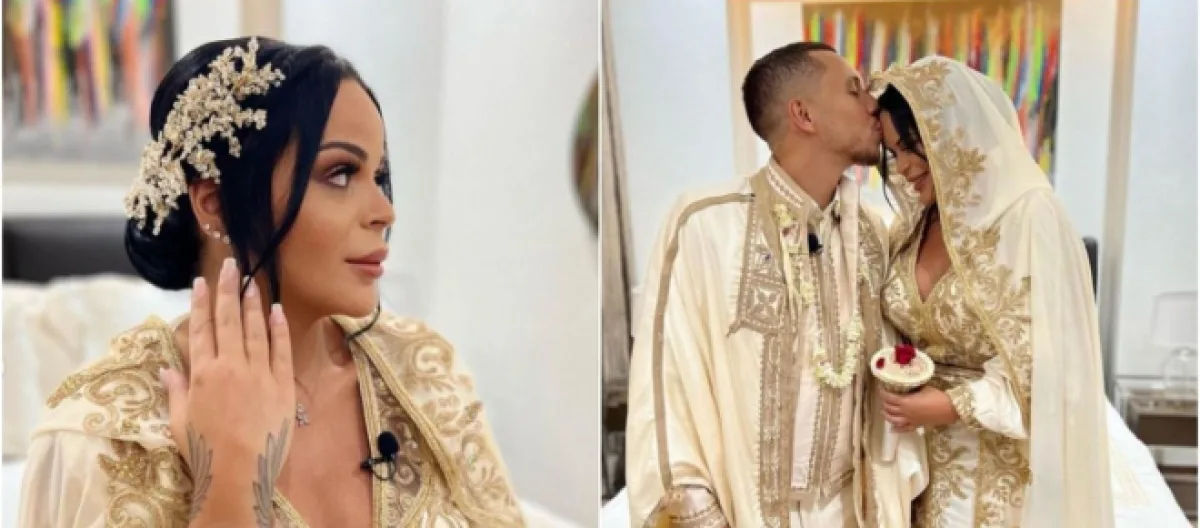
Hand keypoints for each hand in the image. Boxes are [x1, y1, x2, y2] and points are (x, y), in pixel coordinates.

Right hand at [159, 258, 295, 525]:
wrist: (239, 470)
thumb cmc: (205, 451)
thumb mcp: (179, 422)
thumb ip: (174, 392)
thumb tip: (166, 369)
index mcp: (202, 373)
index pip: (200, 329)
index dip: (200, 303)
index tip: (202, 281)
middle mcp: (230, 365)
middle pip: (228, 320)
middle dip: (228, 290)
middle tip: (231, 264)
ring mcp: (258, 373)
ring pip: (255, 329)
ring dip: (253, 303)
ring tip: (252, 281)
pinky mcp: (282, 384)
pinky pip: (281, 350)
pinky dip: (279, 329)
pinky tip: (277, 311)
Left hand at [879, 385, 958, 432]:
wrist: (949, 409)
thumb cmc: (937, 396)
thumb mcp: (923, 388)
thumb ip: (913, 389)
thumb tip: (908, 386)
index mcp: (905, 402)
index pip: (889, 398)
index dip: (883, 394)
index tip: (881, 390)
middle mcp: (905, 412)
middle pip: (889, 409)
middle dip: (884, 403)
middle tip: (883, 399)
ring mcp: (910, 420)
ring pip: (893, 420)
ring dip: (887, 415)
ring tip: (884, 412)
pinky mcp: (916, 425)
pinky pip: (904, 429)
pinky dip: (897, 429)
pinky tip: (892, 429)